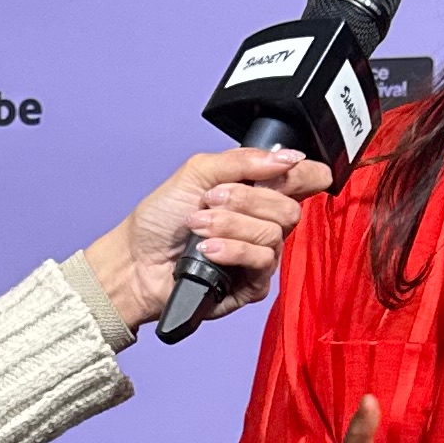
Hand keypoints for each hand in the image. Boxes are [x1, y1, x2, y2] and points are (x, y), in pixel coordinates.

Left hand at [79, 145, 329, 333]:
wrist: (136, 260)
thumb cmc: (161, 219)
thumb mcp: (198, 172)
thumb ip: (243, 160)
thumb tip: (288, 157)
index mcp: (257, 193)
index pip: (303, 181)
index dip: (307, 174)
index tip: (289, 170)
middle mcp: (263, 224)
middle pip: (290, 208)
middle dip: (247, 200)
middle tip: (211, 201)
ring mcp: (259, 256)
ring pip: (272, 235)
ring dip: (230, 225)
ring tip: (198, 226)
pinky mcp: (251, 285)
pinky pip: (260, 262)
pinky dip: (231, 251)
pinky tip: (207, 250)